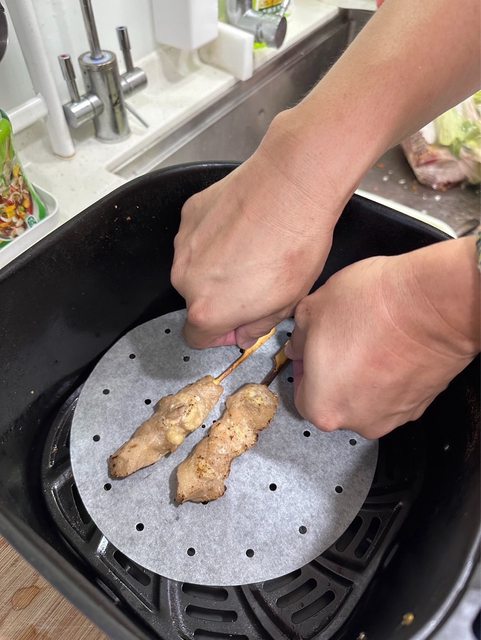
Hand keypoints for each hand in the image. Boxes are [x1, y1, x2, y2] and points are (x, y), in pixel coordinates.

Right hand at [171, 113, 348, 348]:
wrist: (292, 187)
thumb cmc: (295, 244)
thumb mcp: (287, 303)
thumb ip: (257, 327)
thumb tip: (245, 332)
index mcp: (208, 310)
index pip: (196, 338)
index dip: (221, 334)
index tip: (239, 322)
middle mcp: (185, 279)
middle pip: (196, 301)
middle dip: (220, 298)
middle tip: (255, 280)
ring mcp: (184, 244)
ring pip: (195, 269)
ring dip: (216, 267)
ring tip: (252, 250)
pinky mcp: (189, 215)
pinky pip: (197, 239)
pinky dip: (215, 238)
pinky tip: (243, 228)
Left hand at [285, 239, 479, 438]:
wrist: (434, 304)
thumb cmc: (372, 308)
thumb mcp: (312, 309)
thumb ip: (298, 335)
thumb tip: (298, 344)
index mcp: (323, 406)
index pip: (300, 394)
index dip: (304, 367)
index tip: (310, 349)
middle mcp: (358, 420)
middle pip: (335, 399)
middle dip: (333, 371)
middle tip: (338, 339)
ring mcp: (393, 415)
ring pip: (366, 396)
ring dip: (362, 372)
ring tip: (368, 337)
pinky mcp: (421, 403)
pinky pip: (394, 390)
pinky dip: (388, 372)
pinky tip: (389, 345)